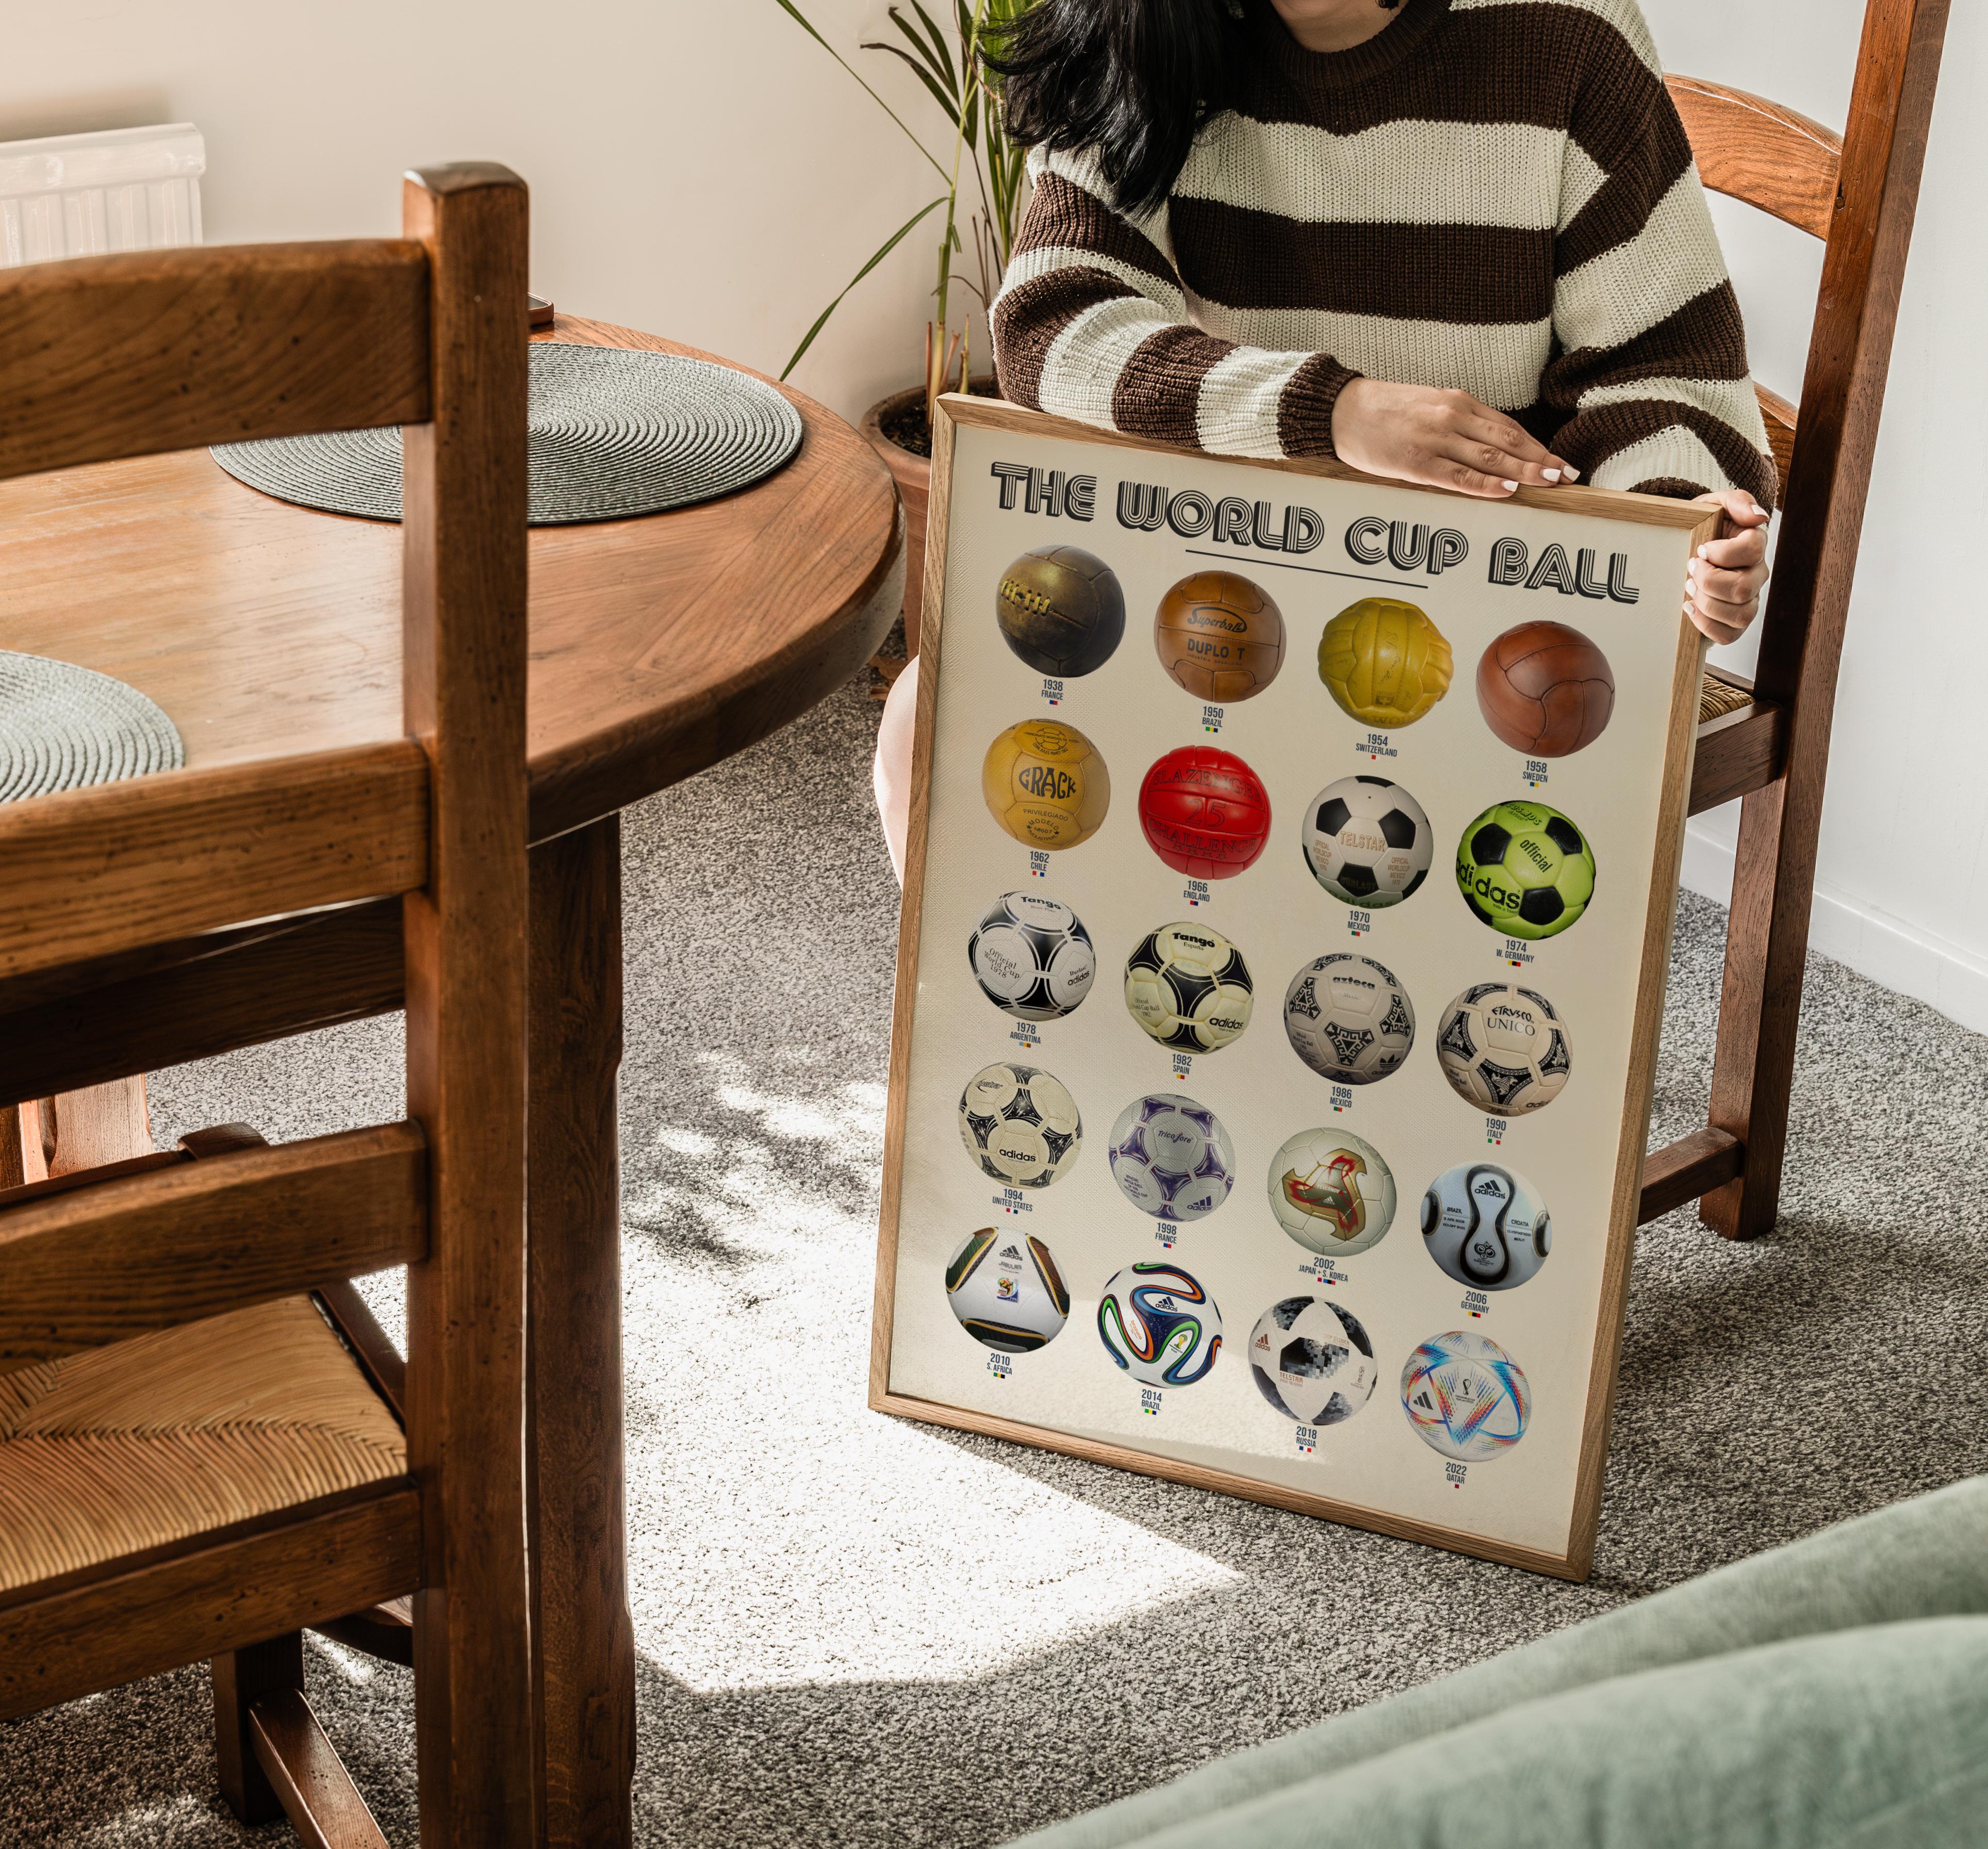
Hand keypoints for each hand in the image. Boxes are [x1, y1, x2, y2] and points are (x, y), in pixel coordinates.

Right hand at [1330, 379, 1575, 498]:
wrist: (1341, 410)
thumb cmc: (1384, 412)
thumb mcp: (1429, 408)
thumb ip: (1459, 424)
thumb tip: (1492, 449)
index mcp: (1458, 402)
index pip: (1509, 427)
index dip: (1538, 446)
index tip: (1560, 461)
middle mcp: (1453, 418)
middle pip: (1508, 441)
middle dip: (1541, 459)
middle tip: (1568, 476)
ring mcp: (1435, 440)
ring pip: (1490, 457)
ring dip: (1524, 470)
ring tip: (1549, 482)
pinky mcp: (1417, 463)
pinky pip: (1458, 476)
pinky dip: (1485, 483)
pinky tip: (1507, 489)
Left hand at [1686, 489, 1771, 644]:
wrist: (1687, 546)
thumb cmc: (1702, 526)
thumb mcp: (1714, 504)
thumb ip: (1737, 502)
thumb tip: (1758, 516)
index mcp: (1755, 544)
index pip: (1754, 549)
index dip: (1723, 552)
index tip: (1701, 548)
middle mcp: (1757, 574)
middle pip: (1742, 588)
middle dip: (1708, 581)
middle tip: (1690, 569)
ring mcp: (1749, 600)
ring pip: (1741, 615)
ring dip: (1707, 604)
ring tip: (1689, 588)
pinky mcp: (1735, 623)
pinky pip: (1729, 635)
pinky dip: (1705, 625)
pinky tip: (1689, 607)